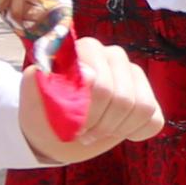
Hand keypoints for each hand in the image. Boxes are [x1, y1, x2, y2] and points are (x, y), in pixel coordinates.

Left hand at [23, 36, 164, 163]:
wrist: (56, 134)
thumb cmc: (44, 116)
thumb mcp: (32, 102)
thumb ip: (39, 82)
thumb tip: (74, 73)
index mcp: (87, 49)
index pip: (101, 85)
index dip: (87, 113)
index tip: (70, 124)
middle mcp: (114, 56)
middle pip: (123, 99)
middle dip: (101, 124)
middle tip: (82, 132)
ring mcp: (134, 76)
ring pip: (143, 108)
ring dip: (116, 129)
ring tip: (97, 131)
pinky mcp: (149, 97)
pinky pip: (154, 120)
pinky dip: (133, 133)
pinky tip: (116, 130)